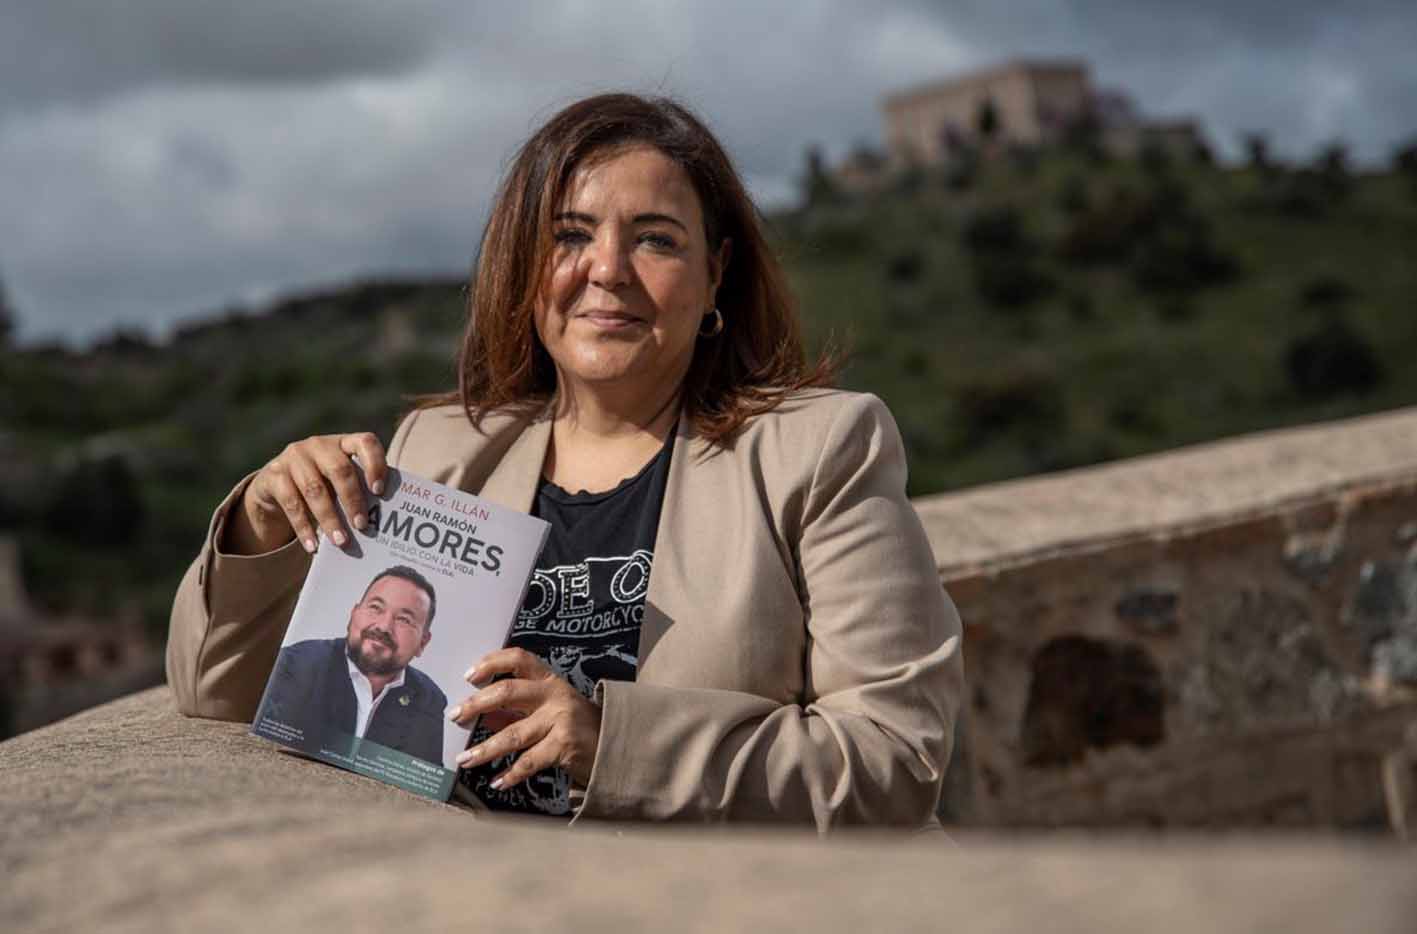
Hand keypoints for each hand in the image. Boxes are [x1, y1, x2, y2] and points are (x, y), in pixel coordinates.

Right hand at [225, 432, 387, 555]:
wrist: (275, 485)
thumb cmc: (322, 484)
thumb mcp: (339, 482)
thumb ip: (358, 492)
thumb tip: (379, 524)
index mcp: (343, 443)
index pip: (365, 443)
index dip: (375, 465)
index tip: (380, 491)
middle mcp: (319, 445)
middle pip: (340, 469)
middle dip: (352, 500)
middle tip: (362, 526)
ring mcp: (294, 457)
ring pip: (315, 489)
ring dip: (329, 519)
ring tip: (341, 541)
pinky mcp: (274, 474)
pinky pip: (291, 503)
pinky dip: (304, 528)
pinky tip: (313, 546)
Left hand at [450, 648, 601, 788]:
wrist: (613, 744)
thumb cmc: (574, 724)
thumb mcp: (547, 708)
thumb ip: (516, 710)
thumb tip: (482, 715)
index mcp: (548, 680)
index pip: (518, 658)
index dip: (491, 663)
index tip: (468, 676)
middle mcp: (553, 695)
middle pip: (508, 692)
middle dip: (476, 704)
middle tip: (454, 716)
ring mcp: (559, 719)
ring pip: (512, 734)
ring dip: (484, 748)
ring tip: (464, 759)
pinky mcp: (563, 745)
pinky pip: (528, 762)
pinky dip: (510, 774)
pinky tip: (496, 781)